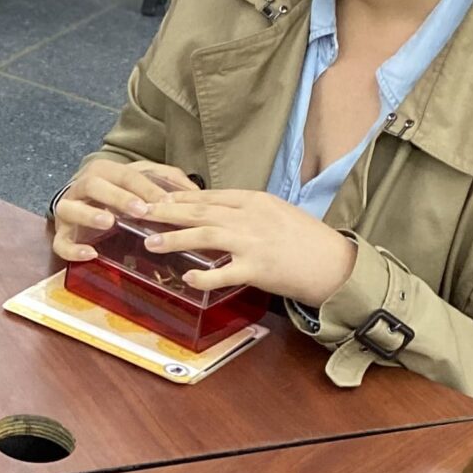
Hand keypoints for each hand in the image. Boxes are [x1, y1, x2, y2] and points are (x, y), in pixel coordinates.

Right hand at [51, 161, 197, 261]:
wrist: (84, 203)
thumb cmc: (119, 192)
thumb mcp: (144, 181)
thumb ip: (168, 181)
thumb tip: (195, 191)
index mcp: (104, 171)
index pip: (124, 175)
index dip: (145, 187)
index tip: (166, 201)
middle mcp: (82, 187)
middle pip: (94, 185)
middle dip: (117, 197)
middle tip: (140, 210)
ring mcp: (68, 211)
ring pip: (70, 209)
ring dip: (88, 215)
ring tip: (108, 222)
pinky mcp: (61, 235)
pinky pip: (60, 243)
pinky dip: (73, 250)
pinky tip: (90, 254)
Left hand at [131, 189, 359, 302]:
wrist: (334, 263)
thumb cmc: (305, 240)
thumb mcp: (275, 214)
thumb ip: (245, 212)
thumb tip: (214, 213)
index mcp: (254, 201)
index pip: (208, 195)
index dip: (178, 197)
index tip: (154, 197)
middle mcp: (250, 217)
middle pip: (200, 210)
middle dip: (166, 211)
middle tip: (138, 212)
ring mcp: (254, 242)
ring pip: (205, 234)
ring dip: (174, 238)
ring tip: (149, 241)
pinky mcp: (259, 269)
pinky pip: (224, 272)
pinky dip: (204, 275)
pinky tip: (187, 277)